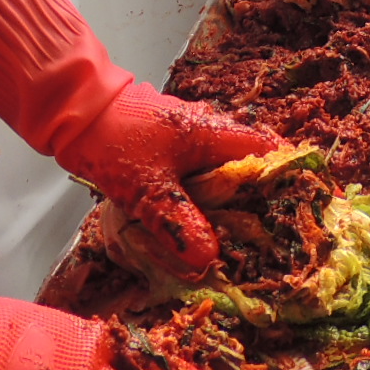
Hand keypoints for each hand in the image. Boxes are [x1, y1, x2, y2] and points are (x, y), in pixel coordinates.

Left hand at [57, 86, 281, 278]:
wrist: (74, 110)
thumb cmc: (116, 141)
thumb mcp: (149, 190)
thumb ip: (181, 224)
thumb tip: (210, 259)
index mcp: (214, 132)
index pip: (266, 150)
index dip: (285, 175)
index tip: (296, 208)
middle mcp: (208, 131)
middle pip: (246, 165)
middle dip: (256, 199)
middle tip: (265, 238)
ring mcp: (187, 139)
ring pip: (220, 171)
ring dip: (227, 201)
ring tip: (235, 240)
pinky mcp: (168, 149)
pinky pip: (196, 174)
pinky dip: (202, 197)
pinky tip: (197, 225)